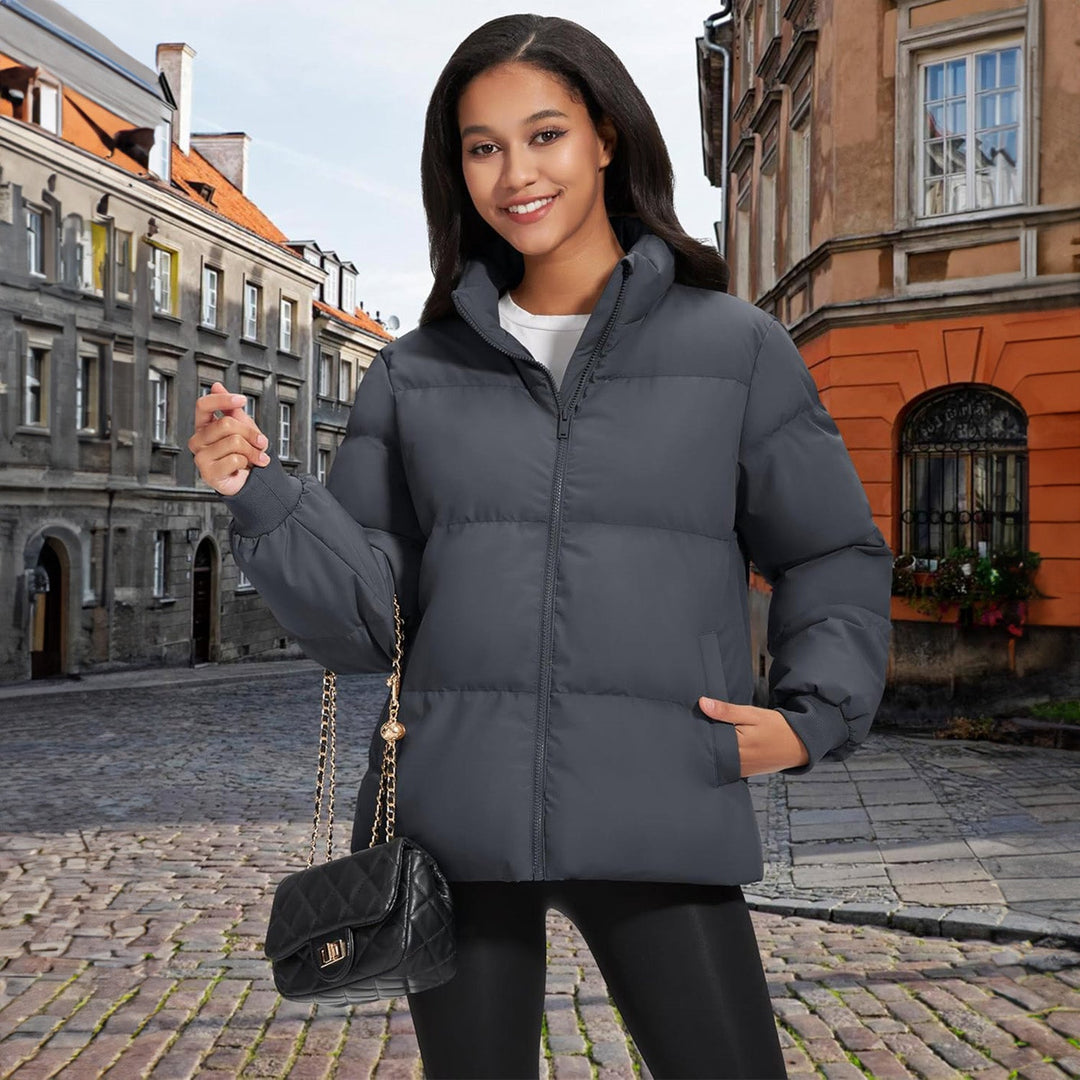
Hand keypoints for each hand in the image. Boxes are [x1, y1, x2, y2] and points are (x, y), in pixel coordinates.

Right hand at [188, 381, 270, 495]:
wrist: (249, 481)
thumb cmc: (243, 453)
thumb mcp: (242, 427)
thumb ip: (231, 410)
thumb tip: (217, 386)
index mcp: (203, 426)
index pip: (203, 405)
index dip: (222, 399)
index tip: (242, 399)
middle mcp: (198, 440)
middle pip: (226, 424)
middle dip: (251, 433)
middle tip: (261, 442)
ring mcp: (200, 457)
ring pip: (234, 442)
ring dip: (253, 450)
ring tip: (256, 457)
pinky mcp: (208, 473)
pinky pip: (235, 460)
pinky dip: (246, 463)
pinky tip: (243, 468)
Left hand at [698, 697, 809, 776]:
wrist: (799, 744)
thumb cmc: (776, 727)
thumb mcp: (752, 714)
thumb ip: (726, 711)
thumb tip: (702, 703)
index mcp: (738, 746)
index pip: (708, 740)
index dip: (699, 730)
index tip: (689, 722)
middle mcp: (738, 762)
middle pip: (711, 752)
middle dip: (703, 741)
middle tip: (693, 729)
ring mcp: (741, 770)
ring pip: (718, 760)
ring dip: (712, 751)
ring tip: (704, 738)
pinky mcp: (745, 773)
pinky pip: (727, 767)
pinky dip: (721, 758)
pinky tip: (718, 749)